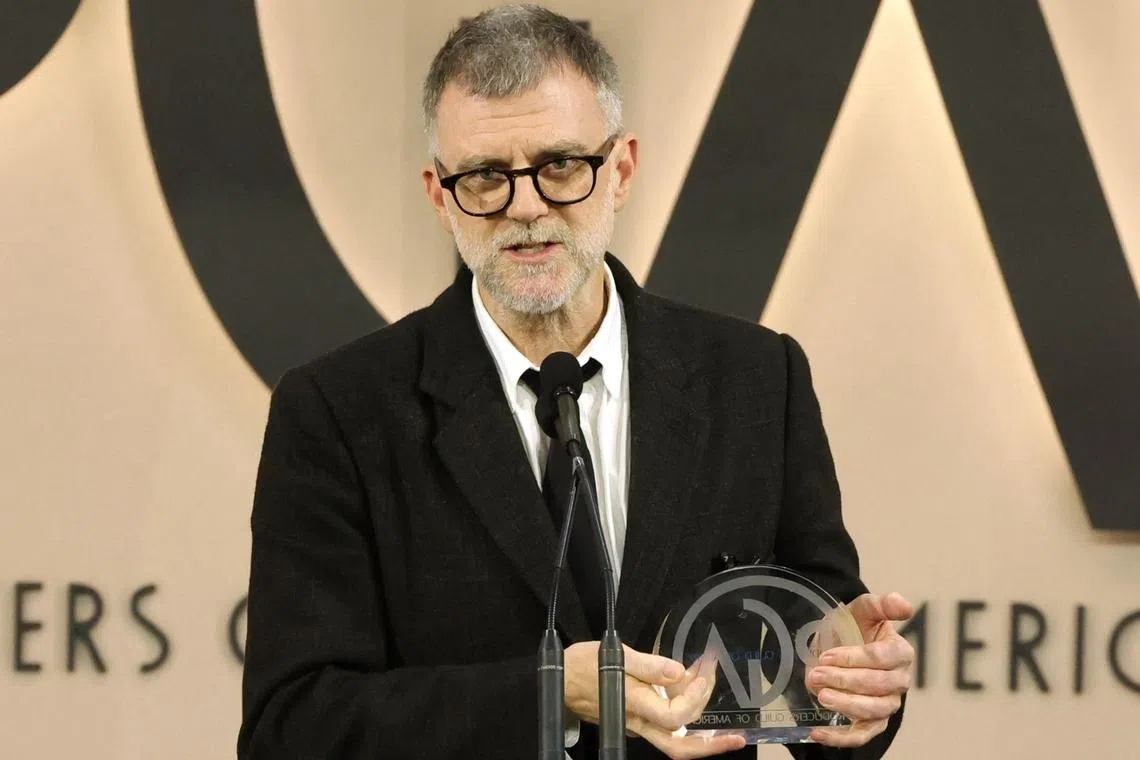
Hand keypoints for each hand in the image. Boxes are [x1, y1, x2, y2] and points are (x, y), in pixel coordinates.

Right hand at [564, 642, 745, 758]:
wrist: (558, 681)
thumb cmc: (582, 667)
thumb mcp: (614, 655)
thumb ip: (648, 664)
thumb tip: (678, 671)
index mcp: (635, 705)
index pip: (675, 717)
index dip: (694, 699)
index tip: (702, 672)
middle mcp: (639, 722)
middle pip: (679, 746)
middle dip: (711, 746)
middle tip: (737, 737)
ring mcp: (639, 723)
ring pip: (675, 736)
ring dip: (700, 721)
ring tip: (710, 686)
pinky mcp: (637, 717)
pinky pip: (666, 722)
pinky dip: (683, 708)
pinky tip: (689, 686)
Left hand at [806, 592, 913, 747]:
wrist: (840, 645)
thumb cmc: (853, 628)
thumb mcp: (862, 610)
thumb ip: (881, 604)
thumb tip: (904, 604)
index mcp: (900, 652)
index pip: (883, 658)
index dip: (854, 658)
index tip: (827, 656)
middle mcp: (899, 681)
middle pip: (877, 686)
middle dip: (845, 681)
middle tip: (816, 675)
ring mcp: (887, 704)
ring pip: (873, 712)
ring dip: (845, 705)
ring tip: (821, 696)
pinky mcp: (873, 723)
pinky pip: (862, 736)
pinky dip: (840, 738)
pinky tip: (818, 732)